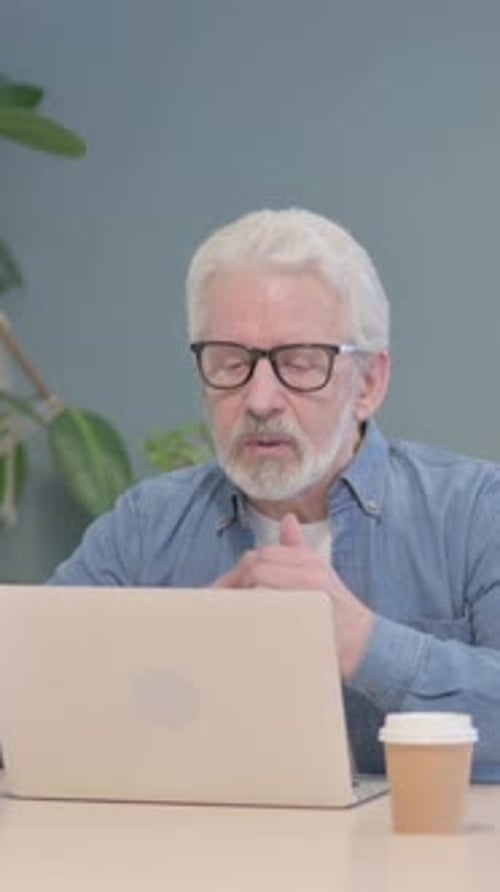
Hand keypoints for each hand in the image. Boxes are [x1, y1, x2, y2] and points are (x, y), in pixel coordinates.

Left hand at [212, 513, 373, 678]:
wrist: (364, 643)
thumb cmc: (336, 609)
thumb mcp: (319, 572)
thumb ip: (297, 548)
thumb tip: (288, 519)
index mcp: (310, 561)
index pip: (263, 555)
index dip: (240, 570)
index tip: (226, 586)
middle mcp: (311, 573)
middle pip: (257, 568)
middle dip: (236, 583)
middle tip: (223, 601)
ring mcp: (310, 596)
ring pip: (259, 587)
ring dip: (243, 600)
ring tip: (233, 614)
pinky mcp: (307, 620)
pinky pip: (269, 611)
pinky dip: (255, 617)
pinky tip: (250, 626)